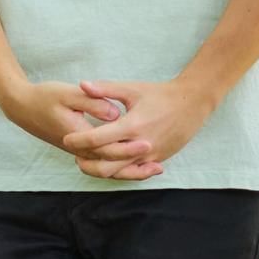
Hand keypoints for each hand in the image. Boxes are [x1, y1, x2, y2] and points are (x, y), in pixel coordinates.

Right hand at [0, 81, 145, 170]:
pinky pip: (104, 164)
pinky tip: (139, 163)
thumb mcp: (67, 93)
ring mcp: (80, 152)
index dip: (128, 147)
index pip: (106, 148)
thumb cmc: (45, 96)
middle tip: (159, 161)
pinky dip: (122, 167)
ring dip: (131, 171)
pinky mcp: (82, 151)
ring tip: (156, 168)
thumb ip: (92, 100)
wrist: (23, 108)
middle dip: (136, 163)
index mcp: (77, 134)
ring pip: (108, 168)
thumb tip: (114, 113)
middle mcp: (79, 149)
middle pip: (110, 163)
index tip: (148, 142)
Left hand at [60, 79, 213, 181]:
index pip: (98, 139)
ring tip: (87, 160)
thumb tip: (82, 84)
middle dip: (87, 163)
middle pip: (106, 165)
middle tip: (74, 155)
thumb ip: (105, 89)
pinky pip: (133, 172)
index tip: (66, 138)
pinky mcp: (157, 160)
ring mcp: (150, 156)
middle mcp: (140, 145)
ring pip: (119, 173)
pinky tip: (108, 163)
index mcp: (132, 125)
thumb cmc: (160, 94)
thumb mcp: (132, 88)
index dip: (79, 140)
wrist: (193, 104)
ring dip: (100, 169)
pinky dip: (118, 170)